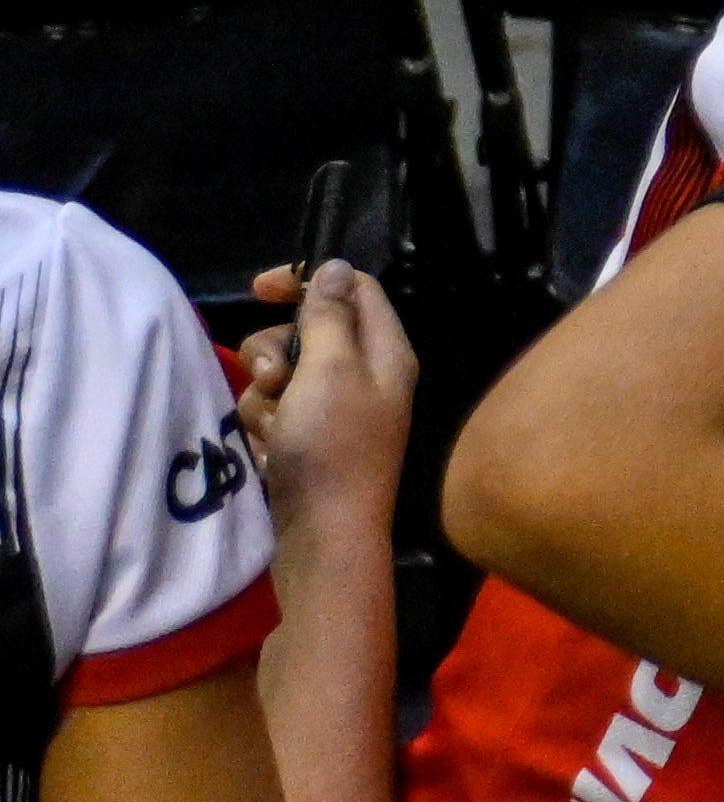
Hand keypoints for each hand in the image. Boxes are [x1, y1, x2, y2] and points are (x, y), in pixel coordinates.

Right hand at [233, 262, 416, 562]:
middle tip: (277, 381)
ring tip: (277, 430)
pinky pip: (273, 410)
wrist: (323, 534)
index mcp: (386, 352)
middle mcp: (365, 375)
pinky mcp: (308, 437)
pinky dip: (265, 425)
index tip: (258, 289)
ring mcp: (335, 409)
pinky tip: (269, 451)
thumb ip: (331, 316)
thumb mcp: (331, 370)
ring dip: (265, 396)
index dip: (306, 281)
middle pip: (305, 330)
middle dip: (274, 351)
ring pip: (280, 372)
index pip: (353, 288)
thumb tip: (335, 267)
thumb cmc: (333, 447)